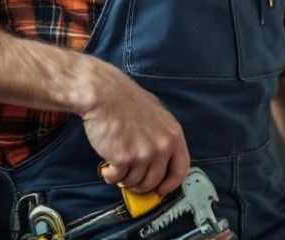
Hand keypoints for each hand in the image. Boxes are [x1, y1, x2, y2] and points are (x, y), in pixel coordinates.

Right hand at [77, 60, 189, 194]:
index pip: (180, 170)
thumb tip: (161, 158)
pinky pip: (117, 178)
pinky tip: (107, 167)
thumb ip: (163, 136)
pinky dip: (110, 176)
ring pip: (135, 182)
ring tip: (117, 166)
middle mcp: (162, 146)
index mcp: (173, 135)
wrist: (104, 95)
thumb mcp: (157, 114)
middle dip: (141, 184)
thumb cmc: (126, 101)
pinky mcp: (123, 159)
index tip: (161, 189)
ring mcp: (143, 154)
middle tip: (130, 178)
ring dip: (124, 179)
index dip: (170, 184)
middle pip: (154, 181)